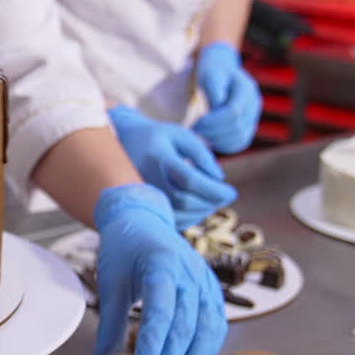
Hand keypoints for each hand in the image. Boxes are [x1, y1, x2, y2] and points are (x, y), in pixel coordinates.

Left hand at [93, 184, 227, 354]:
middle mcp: (189, 274)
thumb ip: (110, 324)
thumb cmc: (124, 249)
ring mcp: (205, 282)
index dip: (153, 347)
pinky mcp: (212, 290)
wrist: (145, 220)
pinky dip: (206, 350)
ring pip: (205, 330)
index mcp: (161, 265)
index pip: (160, 313)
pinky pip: (215, 325)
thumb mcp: (110, 282)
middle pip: (185, 327)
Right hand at [109, 106, 236, 228]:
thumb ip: (201, 154)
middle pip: (186, 200)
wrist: (122, 145)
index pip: (190, 180)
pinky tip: (201, 206)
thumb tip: (218, 178)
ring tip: (215, 200)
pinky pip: (172, 218)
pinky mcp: (145, 205)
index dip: (214, 189)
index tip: (232, 192)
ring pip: (179, 213)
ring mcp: (143, 194)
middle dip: (211, 201)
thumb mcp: (180, 135)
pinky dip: (192, 216)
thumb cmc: (157, 137)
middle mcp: (147, 178)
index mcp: (157, 157)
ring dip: (203, 210)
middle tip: (227, 196)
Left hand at [193, 41, 261, 153]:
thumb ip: (214, 90)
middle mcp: (254, 104)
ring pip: (240, 138)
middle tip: (194, 131)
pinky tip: (208, 140)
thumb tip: (217, 110)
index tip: (195, 123)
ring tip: (200, 135)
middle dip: (212, 132)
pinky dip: (224, 146)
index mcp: (247, 89)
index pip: (233, 112)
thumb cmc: (212, 71)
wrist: (222, 70)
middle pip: (237, 127)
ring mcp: (254, 116)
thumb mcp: (210, 74)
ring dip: (218, 141)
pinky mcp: (248, 126)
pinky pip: (239, 143)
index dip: (213, 122)